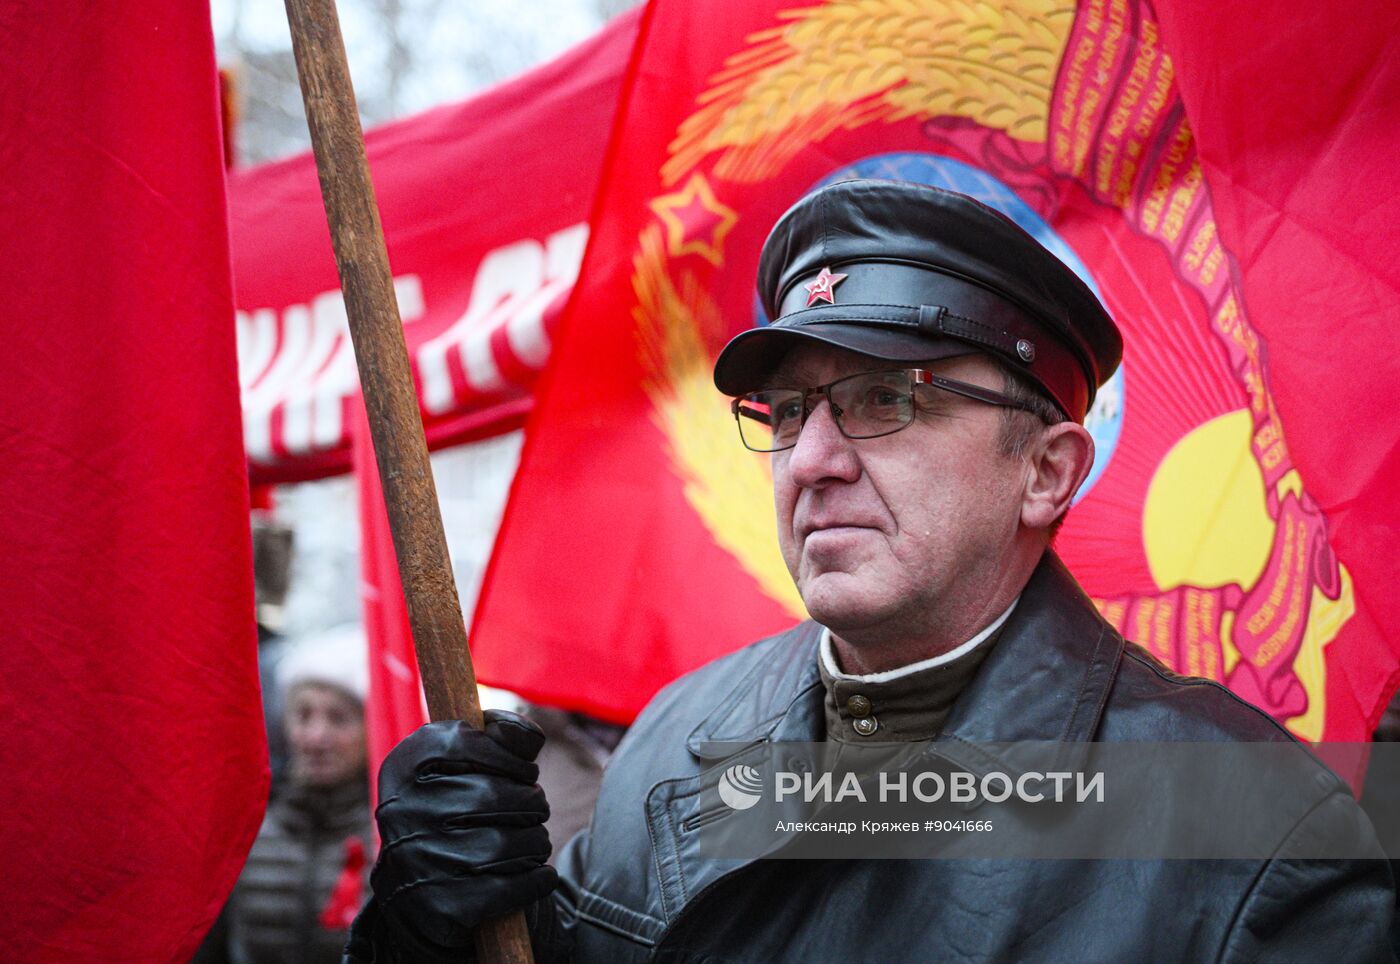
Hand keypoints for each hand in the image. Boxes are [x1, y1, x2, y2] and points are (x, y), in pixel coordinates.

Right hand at [371, 710, 557, 955]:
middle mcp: (401, 811)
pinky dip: (536, 879)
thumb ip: (496, 738)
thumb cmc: (449, 813)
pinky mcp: (437, 905)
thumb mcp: (456, 766)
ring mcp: (416, 861)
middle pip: (493, 795)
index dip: (510, 756)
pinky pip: (507, 888)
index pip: (466, 741)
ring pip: (505, 843)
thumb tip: (528, 734)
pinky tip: (541, 874)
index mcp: (403, 766)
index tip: (523, 772)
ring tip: (535, 840)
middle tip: (536, 808)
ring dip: (536, 841)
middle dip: (532, 801)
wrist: (411, 896)